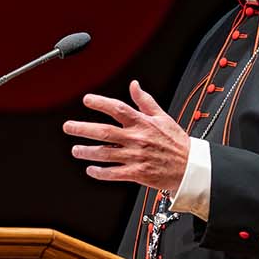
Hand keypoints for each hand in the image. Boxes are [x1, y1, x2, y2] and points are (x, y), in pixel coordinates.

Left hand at [63, 80, 189, 192]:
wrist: (190, 167)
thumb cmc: (176, 142)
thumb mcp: (163, 117)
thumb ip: (145, 101)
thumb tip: (134, 85)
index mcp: (142, 123)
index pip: (118, 109)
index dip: (101, 103)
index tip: (87, 100)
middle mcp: (137, 139)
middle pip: (104, 132)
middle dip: (83, 129)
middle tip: (68, 126)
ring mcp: (136, 157)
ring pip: (105, 153)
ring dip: (88, 152)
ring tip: (76, 150)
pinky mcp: (137, 173)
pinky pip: (114, 173)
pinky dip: (101, 172)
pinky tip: (91, 170)